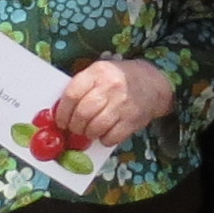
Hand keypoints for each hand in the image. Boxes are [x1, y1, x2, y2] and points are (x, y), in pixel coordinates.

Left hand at [58, 58, 175, 149]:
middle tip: (74, 129)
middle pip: (83, 113)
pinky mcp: (132, 120)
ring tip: (88, 132)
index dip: (63, 112)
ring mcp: (122, 104)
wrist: (152, 83)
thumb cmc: (118, 79)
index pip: (72, 94)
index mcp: (97, 72)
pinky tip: (105, 134)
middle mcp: (110, 86)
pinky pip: (111, 137)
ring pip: (95, 127)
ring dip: (88, 134)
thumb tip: (61, 111)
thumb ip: (82, 87)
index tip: (61, 121)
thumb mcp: (99, 73)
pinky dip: (104, 139)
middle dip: (74, 126)